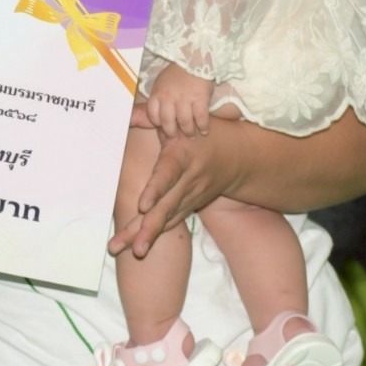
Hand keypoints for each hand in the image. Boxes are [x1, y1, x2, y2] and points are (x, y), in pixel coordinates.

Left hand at [109, 121, 245, 258]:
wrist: (241, 157)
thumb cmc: (203, 132)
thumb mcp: (181, 121)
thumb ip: (150, 117)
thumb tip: (124, 113)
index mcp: (183, 157)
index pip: (167, 175)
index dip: (155, 190)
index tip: (142, 206)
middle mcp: (189, 181)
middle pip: (167, 207)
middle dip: (148, 229)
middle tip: (133, 249)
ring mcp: (192, 197)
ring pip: (168, 219)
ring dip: (148, 237)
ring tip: (126, 251)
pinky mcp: (192, 205)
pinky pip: (172, 222)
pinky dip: (156, 234)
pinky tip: (136, 246)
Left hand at [148, 69, 212, 138]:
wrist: (196, 60)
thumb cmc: (178, 72)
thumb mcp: (162, 82)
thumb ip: (159, 96)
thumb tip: (156, 110)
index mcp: (158, 92)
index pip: (152, 114)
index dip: (157, 123)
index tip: (162, 127)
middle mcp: (169, 97)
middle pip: (167, 121)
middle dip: (171, 132)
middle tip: (176, 137)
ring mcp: (185, 98)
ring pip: (184, 122)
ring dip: (188, 131)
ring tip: (191, 135)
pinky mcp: (200, 99)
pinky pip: (201, 118)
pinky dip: (203, 126)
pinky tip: (205, 130)